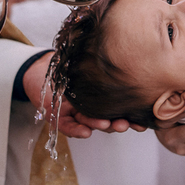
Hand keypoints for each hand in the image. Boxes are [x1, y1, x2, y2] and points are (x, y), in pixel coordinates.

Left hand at [20, 55, 143, 137]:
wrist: (39, 68)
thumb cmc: (68, 64)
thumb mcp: (88, 60)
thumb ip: (103, 60)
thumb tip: (128, 51)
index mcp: (101, 98)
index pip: (119, 109)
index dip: (132, 116)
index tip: (145, 119)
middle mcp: (90, 108)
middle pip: (107, 119)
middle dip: (119, 123)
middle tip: (128, 123)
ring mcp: (75, 113)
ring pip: (89, 123)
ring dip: (100, 126)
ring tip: (110, 125)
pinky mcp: (57, 117)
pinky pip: (68, 126)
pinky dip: (76, 130)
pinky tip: (86, 133)